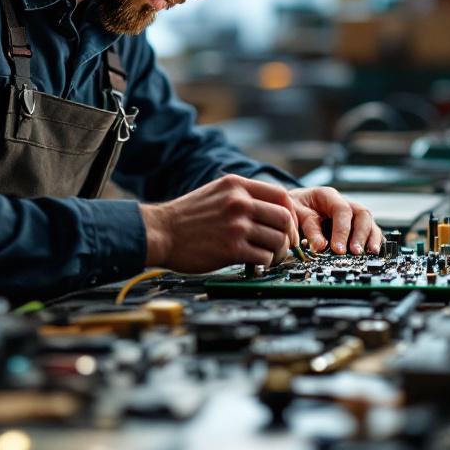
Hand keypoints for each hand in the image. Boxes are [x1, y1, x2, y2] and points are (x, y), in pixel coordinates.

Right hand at [140, 174, 299, 272]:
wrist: (159, 232)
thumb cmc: (185, 217)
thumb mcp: (215, 192)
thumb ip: (240, 195)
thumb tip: (269, 207)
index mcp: (236, 185)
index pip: (281, 195)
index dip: (290, 213)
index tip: (288, 225)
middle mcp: (239, 202)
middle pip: (285, 218)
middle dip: (290, 235)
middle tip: (285, 245)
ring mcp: (236, 225)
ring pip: (278, 239)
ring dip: (279, 252)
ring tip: (271, 257)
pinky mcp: (232, 249)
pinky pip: (264, 256)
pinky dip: (265, 262)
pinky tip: (257, 263)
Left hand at [287, 187, 381, 255]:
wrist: (292, 205)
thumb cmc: (294, 207)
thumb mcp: (296, 214)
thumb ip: (309, 228)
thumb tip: (320, 246)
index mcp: (328, 195)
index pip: (342, 210)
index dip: (342, 230)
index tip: (338, 249)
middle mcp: (344, 202)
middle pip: (361, 214)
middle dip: (360, 235)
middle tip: (355, 252)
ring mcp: (351, 214)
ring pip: (369, 222)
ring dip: (370, 238)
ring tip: (370, 253)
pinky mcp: (354, 225)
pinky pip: (369, 230)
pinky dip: (373, 240)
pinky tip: (373, 251)